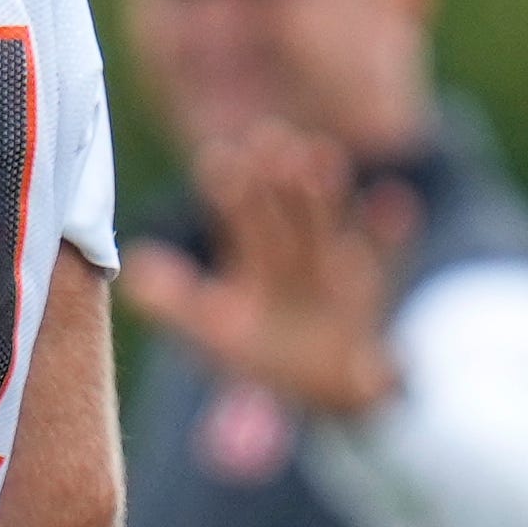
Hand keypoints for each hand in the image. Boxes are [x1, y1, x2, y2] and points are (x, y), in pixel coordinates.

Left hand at [117, 125, 411, 418]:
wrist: (326, 389)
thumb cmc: (264, 354)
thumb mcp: (214, 332)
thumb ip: (175, 304)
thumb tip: (133, 270)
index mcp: (252, 256)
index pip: (237, 217)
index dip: (228, 189)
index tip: (218, 156)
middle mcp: (291, 254)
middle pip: (281, 213)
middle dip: (275, 180)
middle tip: (270, 137)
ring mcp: (331, 268)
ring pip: (325, 226)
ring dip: (323, 193)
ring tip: (317, 154)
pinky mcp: (370, 289)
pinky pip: (383, 255)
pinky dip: (389, 228)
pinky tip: (394, 198)